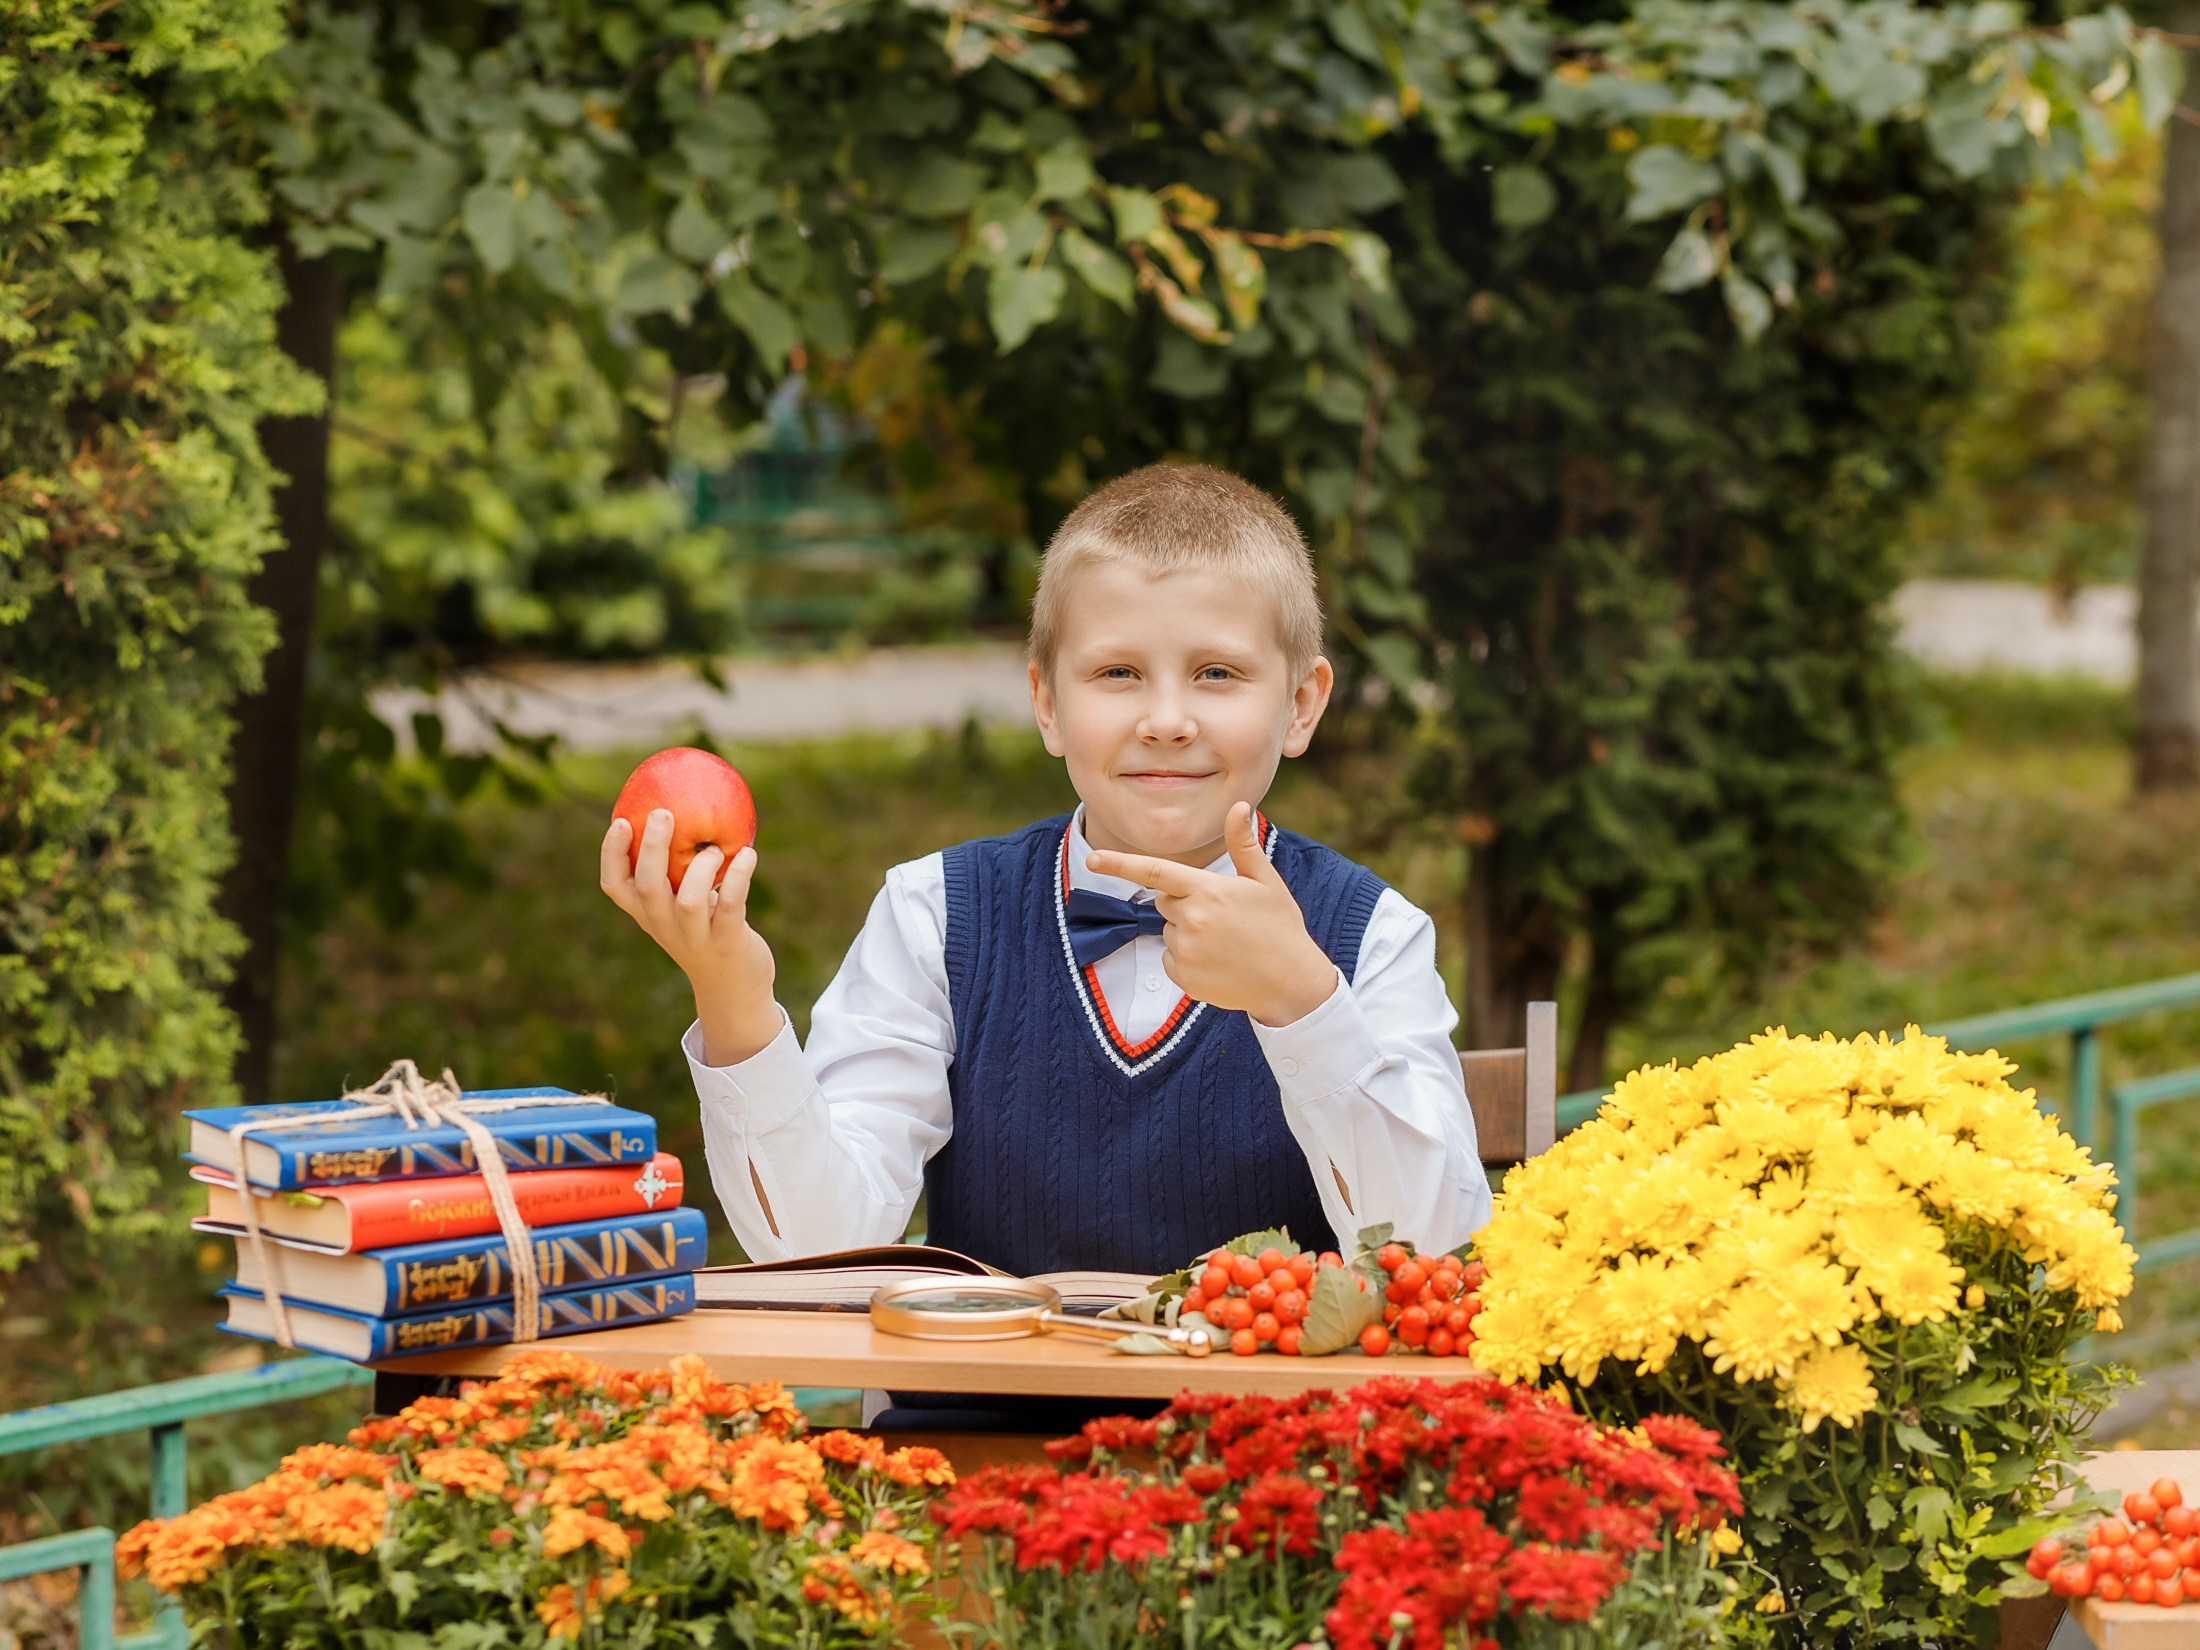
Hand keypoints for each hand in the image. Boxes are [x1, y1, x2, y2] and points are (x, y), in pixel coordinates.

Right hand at [600, 810, 782, 1064]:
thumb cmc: (707, 934)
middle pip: (647, 888)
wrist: (733, 991)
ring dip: (702, 868)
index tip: (621, 821)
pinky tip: (749, 854)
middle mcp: (665, 927)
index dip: (611, 854)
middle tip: (663, 813)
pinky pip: (730, 906)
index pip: (615, 886)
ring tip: (715, 848)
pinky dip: (739, 877)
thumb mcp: (682, 908)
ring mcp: (696, 938)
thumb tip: (685, 813)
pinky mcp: (728, 943)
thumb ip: (676, 873)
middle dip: (652, 848)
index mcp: (648, 915)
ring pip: (688, 901)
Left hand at [1083, 802, 1339, 1026]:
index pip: (1155, 871)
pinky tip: (1218, 963)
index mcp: (1208, 891)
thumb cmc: (1280, 927)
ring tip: (1226, 943)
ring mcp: (1185, 951)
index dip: (1119, 863)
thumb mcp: (1265, 882)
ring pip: (1169, 931)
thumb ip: (1243, 844)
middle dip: (1185, 904)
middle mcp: (1191, 920)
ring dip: (1187, 933)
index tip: (1092, 858)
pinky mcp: (1183, 977)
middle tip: (1223, 917)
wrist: (1291, 984)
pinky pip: (1171, 960)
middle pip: (1165, 902)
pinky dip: (1187, 961)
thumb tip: (1238, 806)